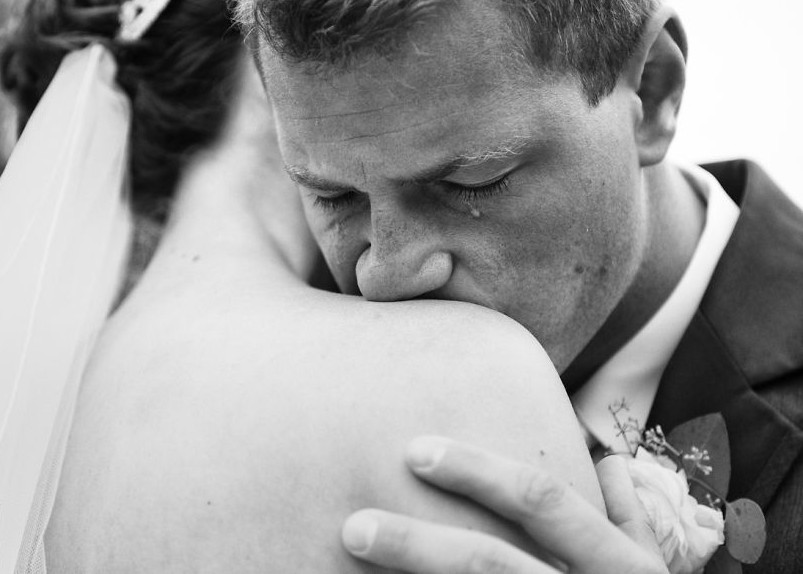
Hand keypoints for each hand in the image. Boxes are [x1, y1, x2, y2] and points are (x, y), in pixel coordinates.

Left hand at [341, 436, 666, 572]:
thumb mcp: (652, 573)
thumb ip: (629, 520)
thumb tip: (609, 463)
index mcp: (617, 563)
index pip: (539, 500)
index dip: (475, 471)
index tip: (416, 452)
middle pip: (488, 562)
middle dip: (416, 543)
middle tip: (355, 526)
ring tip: (354, 560)